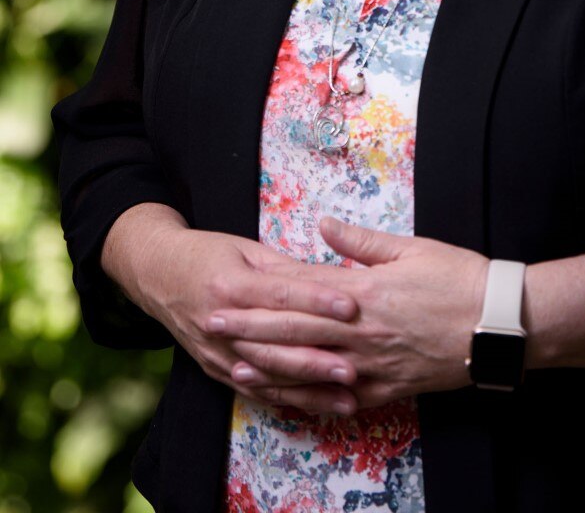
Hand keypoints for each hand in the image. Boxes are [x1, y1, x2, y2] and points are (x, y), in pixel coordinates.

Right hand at [135, 224, 364, 414]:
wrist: (156, 273)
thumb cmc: (207, 254)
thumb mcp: (246, 250)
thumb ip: (285, 269)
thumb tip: (330, 280)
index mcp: (230, 284)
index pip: (281, 295)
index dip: (318, 301)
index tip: (352, 307)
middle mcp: (221, 323)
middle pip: (276, 344)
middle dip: (318, 359)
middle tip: (356, 367)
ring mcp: (216, 352)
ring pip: (269, 376)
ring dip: (309, 390)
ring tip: (346, 399)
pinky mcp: (215, 369)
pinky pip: (255, 391)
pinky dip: (287, 401)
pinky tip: (316, 407)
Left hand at [211, 217, 488, 412]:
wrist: (500, 324)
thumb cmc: (460, 279)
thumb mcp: (412, 248)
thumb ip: (361, 242)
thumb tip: (323, 224)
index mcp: (365, 291)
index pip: (301, 292)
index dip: (261, 292)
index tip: (229, 290)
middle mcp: (362, 333)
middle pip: (294, 331)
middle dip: (249, 329)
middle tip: (212, 325)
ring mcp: (373, 366)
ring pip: (310, 370)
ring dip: (269, 367)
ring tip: (234, 364)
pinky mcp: (388, 389)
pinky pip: (339, 398)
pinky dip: (309, 398)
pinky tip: (288, 397)